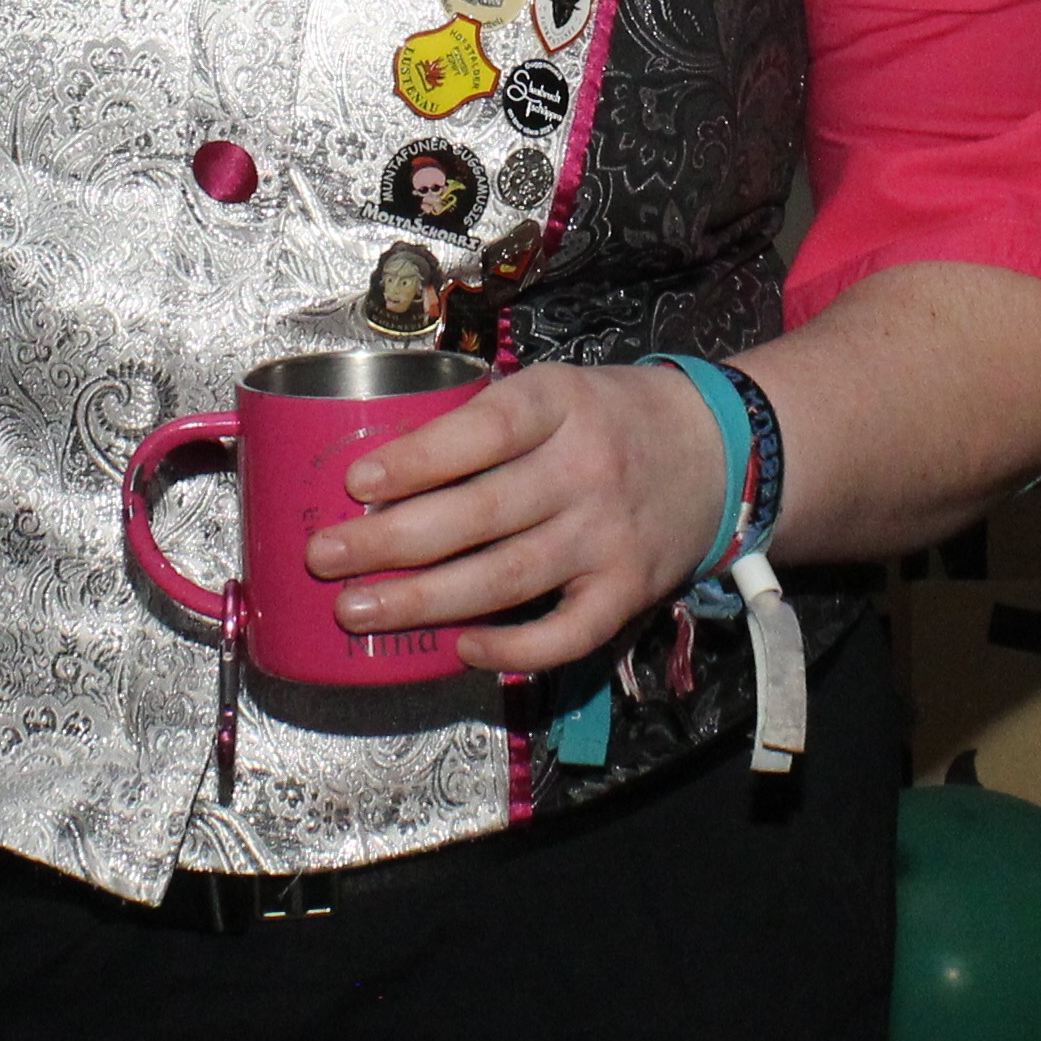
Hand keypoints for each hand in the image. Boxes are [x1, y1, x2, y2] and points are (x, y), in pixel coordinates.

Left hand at [313, 361, 727, 674]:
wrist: (716, 451)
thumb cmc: (609, 419)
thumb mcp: (554, 391)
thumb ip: (483, 423)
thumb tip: (379, 471)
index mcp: (560, 404)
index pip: (483, 431)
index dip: (418, 458)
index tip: (357, 481)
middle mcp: (586, 469)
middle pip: (479, 513)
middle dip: (390, 541)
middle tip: (325, 559)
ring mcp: (608, 535)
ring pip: (505, 578)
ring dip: (424, 600)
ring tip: (358, 610)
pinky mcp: (628, 589)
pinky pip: (565, 633)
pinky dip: (512, 650)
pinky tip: (460, 650)